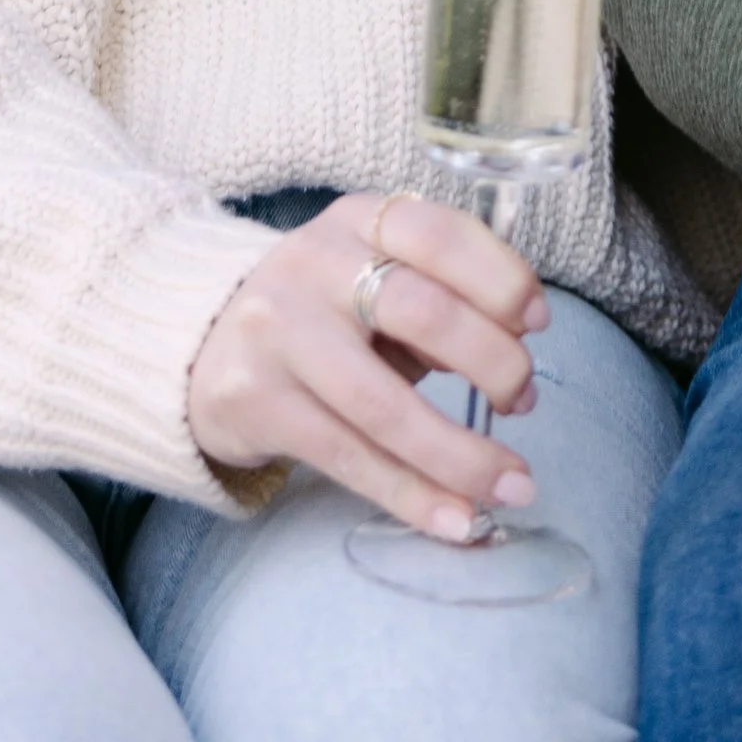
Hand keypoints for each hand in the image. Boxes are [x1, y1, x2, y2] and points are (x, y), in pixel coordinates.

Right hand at [188, 192, 548, 543]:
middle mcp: (313, 266)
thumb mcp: (374, 279)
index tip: (537, 322)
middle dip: (494, 364)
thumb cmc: (324, 313)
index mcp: (358, 221)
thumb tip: (511, 366)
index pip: (441, 234)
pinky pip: (351, 459)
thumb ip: (437, 303)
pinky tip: (457, 520)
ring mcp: (279, 334)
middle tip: (523, 400)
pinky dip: (414, 496)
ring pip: (386, 405)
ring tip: (514, 486)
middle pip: (421, 313)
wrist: (204, 347)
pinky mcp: (258, 403)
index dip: (501, 278)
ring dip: (463, 455)